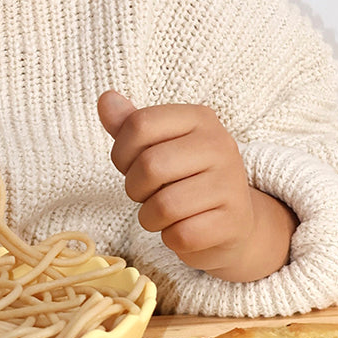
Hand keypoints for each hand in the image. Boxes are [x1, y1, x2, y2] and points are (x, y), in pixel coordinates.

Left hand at [97, 91, 295, 280]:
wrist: (232, 223)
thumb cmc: (185, 180)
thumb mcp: (159, 147)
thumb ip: (130, 124)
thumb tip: (105, 98)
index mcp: (199, 118)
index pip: (140, 125)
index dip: (122, 153)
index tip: (133, 165)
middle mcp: (220, 145)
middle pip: (149, 166)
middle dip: (136, 189)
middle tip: (149, 194)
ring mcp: (230, 184)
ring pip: (163, 206)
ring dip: (151, 218)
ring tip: (166, 213)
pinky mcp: (232, 222)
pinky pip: (181, 236)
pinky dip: (172, 239)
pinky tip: (186, 230)